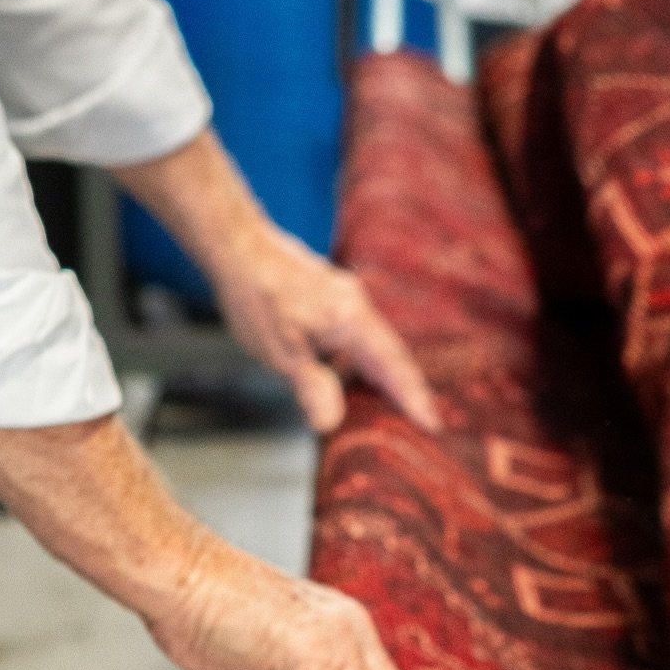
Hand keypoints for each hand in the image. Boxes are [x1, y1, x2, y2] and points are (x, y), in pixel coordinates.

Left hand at [211, 220, 441, 436]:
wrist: (237, 245)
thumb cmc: (254, 295)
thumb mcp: (279, 350)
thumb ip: (310, 385)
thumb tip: (330, 423)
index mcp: (350, 320)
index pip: (391, 366)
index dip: (413, 397)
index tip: (432, 424)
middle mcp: (357, 305)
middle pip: (393, 354)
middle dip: (410, 388)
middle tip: (428, 420)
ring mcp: (347, 298)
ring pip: (377, 343)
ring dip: (390, 374)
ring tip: (402, 403)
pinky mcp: (334, 296)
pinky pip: (362, 333)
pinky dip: (369, 358)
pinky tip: (361, 373)